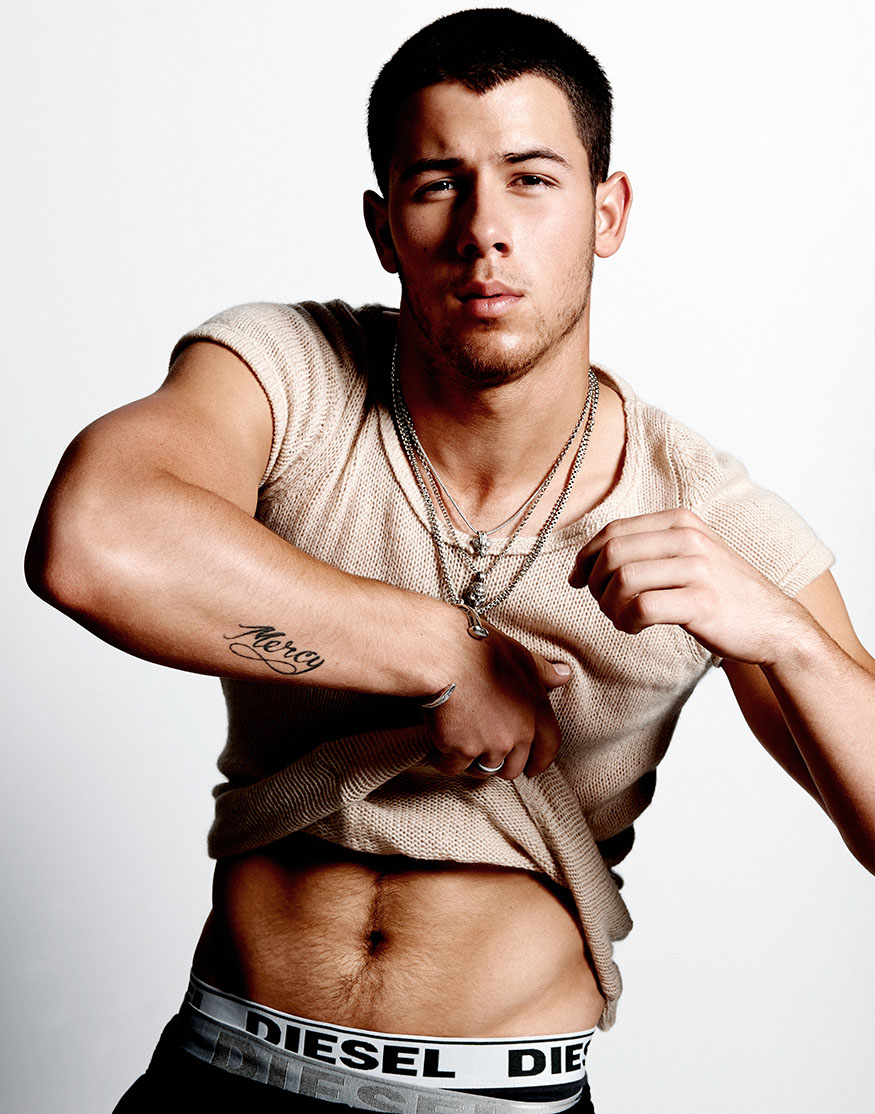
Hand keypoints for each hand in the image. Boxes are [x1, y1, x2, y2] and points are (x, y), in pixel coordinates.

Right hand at [422, 619, 570, 780]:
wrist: (446, 656)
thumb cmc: (481, 648)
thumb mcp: (520, 655)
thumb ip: (542, 672)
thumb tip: (564, 674)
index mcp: (536, 710)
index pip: (549, 746)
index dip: (540, 760)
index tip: (532, 769)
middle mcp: (519, 733)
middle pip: (513, 767)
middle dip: (499, 763)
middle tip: (482, 750)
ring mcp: (491, 745)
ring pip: (482, 768)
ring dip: (471, 760)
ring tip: (457, 741)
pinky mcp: (462, 751)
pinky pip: (453, 766)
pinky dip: (445, 759)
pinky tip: (438, 745)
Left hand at [568, 508, 806, 664]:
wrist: (775, 625)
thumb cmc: (722, 594)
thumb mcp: (690, 555)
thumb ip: (650, 548)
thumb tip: (591, 559)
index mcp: (680, 521)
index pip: (613, 530)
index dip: (586, 557)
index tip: (577, 579)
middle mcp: (688, 538)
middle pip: (613, 553)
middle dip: (595, 582)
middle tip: (602, 604)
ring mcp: (698, 568)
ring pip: (624, 579)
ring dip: (610, 606)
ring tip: (621, 619)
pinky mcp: (702, 602)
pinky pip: (642, 608)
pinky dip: (627, 621)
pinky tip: (635, 628)